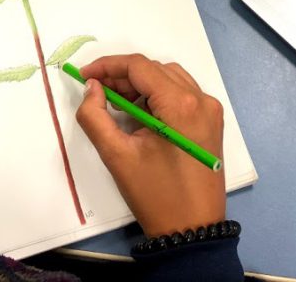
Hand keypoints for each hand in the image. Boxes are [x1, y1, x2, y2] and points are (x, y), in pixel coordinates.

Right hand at [75, 54, 225, 236]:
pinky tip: (140, 114)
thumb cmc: (155, 194)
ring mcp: (210, 110)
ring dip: (140, 85)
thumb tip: (92, 87)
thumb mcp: (117, 155)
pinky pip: (182, 95)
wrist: (192, 230)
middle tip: (96, 92)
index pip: (140, 66)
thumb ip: (95, 116)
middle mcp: (201, 99)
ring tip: (116, 104)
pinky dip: (158, 97)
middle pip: (155, 70)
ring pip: (169, 79)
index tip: (84, 74)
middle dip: (122, 76)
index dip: (108, 65)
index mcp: (181, 104)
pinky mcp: (211, 122)